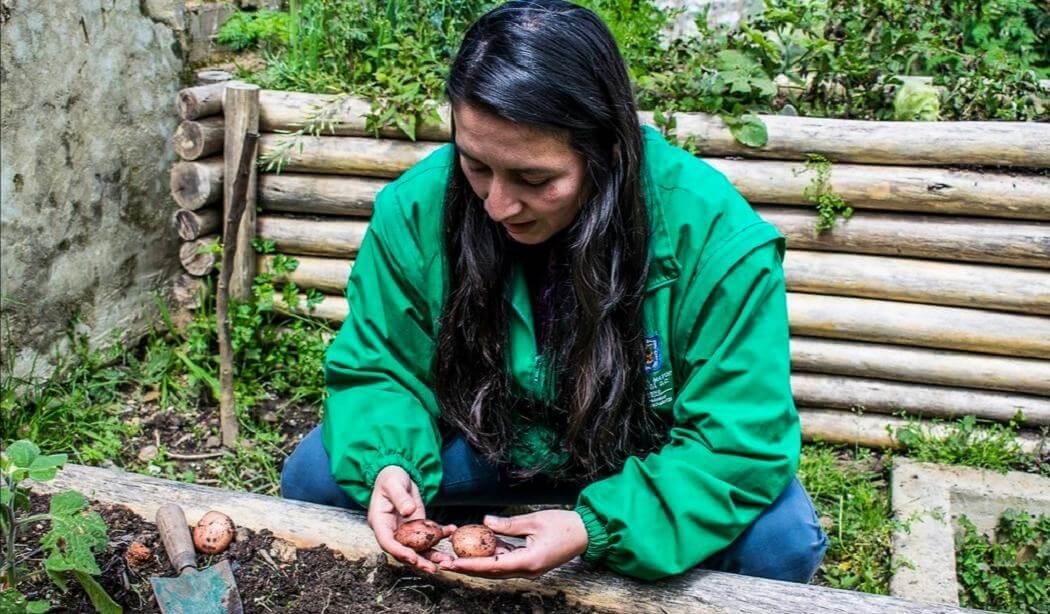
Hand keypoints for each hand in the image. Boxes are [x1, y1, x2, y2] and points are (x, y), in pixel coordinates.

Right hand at [368, 465, 455, 573]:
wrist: (398, 475)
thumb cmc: (391, 478)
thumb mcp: (394, 484)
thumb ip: (400, 497)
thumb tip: (409, 511)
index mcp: (380, 522)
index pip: (387, 542)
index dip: (399, 552)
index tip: (413, 558)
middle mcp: (391, 530)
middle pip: (403, 551)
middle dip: (418, 561)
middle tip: (433, 568)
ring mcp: (404, 530)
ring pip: (417, 548)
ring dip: (432, 556)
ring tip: (447, 561)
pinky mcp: (416, 526)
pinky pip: (427, 535)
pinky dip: (440, 536)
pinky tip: (451, 531)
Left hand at [438, 510, 588, 578]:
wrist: (586, 533)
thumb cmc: (564, 525)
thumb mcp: (534, 520)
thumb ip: (509, 524)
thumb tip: (486, 521)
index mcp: (528, 562)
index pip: (493, 566)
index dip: (470, 565)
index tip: (452, 563)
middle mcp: (527, 570)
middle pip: (492, 572)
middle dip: (468, 567)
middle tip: (447, 562)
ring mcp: (529, 568)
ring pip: (498, 568)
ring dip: (479, 562)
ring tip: (457, 555)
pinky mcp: (531, 563)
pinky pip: (507, 561)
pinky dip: (493, 555)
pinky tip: (480, 546)